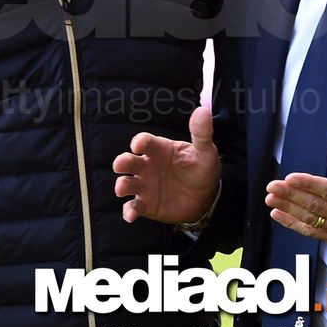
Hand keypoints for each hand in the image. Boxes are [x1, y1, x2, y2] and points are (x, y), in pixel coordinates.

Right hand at [114, 106, 220, 224]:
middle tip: (120, 165)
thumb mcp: (205, 152)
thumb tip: (202, 111)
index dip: (140, 142)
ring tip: (122, 188)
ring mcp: (144, 185)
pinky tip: (131, 215)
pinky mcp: (146, 204)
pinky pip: (133, 207)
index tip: (138, 145)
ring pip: (127, 183)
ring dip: (122, 185)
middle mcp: (147, 166)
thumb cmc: (201, 169)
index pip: (145, 142)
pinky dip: (129, 211)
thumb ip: (201, 133)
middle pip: (129, 161)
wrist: (206, 198)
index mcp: (159, 149)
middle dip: (122, 162)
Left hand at [265, 125, 326, 251]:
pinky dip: (295, 225)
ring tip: (271, 199)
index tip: (291, 178)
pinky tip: (279, 215)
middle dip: (292, 196)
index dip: (310, 185)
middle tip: (272, 186)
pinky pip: (313, 233)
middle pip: (316, 206)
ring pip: (311, 220)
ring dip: (289, 209)